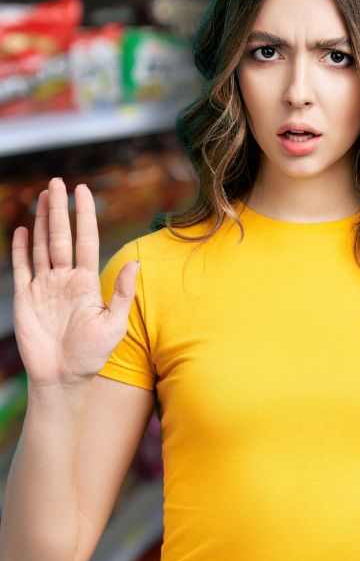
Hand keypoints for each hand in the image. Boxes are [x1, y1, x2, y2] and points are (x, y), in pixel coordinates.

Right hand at [10, 178, 138, 389]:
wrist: (64, 378)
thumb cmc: (93, 355)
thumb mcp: (114, 323)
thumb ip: (123, 293)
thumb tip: (137, 263)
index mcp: (87, 281)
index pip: (86, 239)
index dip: (84, 215)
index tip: (83, 191)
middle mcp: (65, 279)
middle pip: (61, 236)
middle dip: (59, 210)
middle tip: (58, 182)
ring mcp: (44, 287)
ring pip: (41, 246)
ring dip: (42, 222)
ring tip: (43, 196)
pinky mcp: (26, 298)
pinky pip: (22, 268)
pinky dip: (21, 249)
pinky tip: (23, 230)